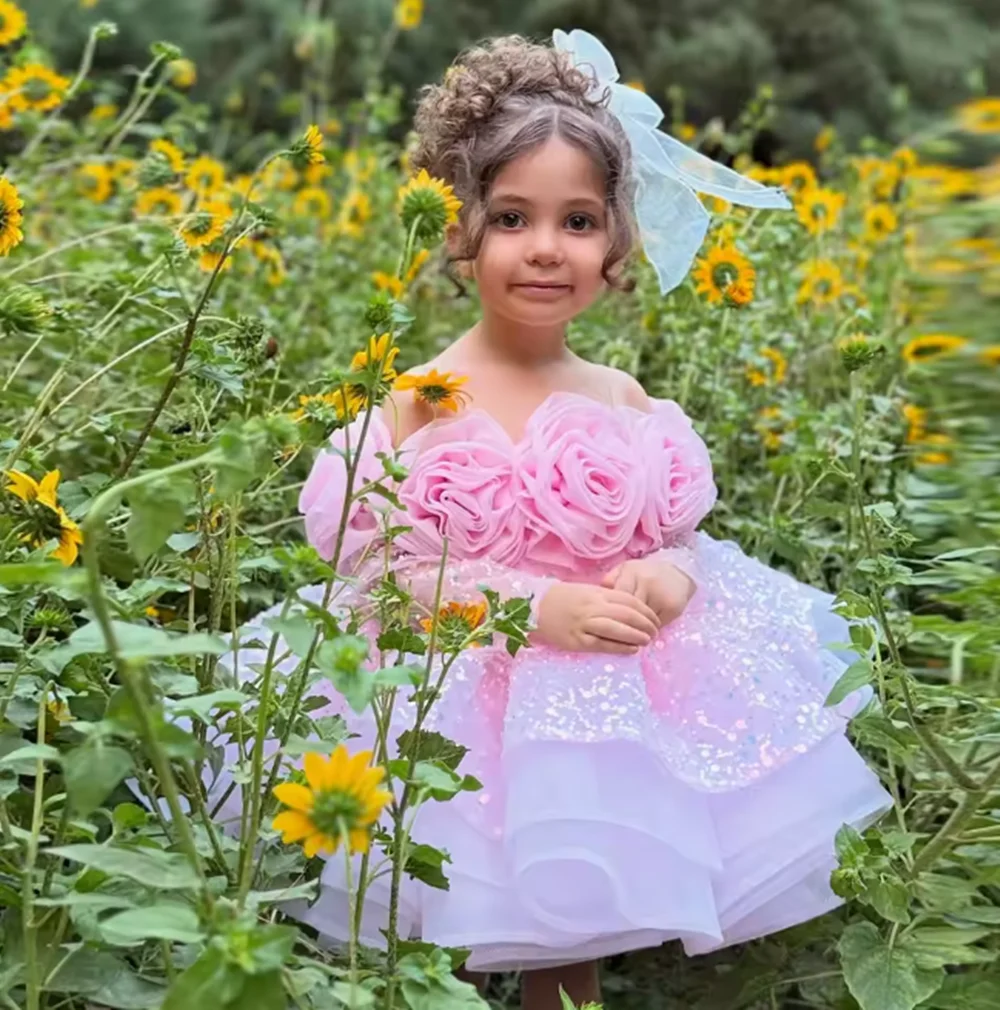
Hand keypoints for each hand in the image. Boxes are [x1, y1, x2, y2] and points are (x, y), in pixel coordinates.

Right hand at [534, 581, 660, 654]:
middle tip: (655, 631)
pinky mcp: (577, 641)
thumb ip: (605, 597)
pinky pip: (603, 644)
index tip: (654, 618)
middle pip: (627, 615)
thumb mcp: (585, 590)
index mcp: (596, 593)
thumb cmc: (561, 598)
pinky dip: (620, 647)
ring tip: (648, 640)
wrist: (533, 608)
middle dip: (645, 624)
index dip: (645, 611)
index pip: (628, 600)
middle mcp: (592, 607)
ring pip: (617, 629)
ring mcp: (584, 624)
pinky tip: (632, 649)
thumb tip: (629, 607)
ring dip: (636, 636)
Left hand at [601, 558, 695, 628]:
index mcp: (631, 572)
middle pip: (628, 610)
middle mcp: (646, 582)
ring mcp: (660, 595)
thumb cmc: (645, 574)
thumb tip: (599, 594)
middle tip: (614, 633)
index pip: (616, 596)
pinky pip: (654, 625)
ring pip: (641, 621)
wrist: (677, 574)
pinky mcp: (672, 607)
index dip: (610, 611)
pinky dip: (648, 630)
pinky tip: (644, 632)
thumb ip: (610, 579)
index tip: (605, 620)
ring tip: (629, 635)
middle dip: (621, 623)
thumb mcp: (626, 570)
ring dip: (634, 629)